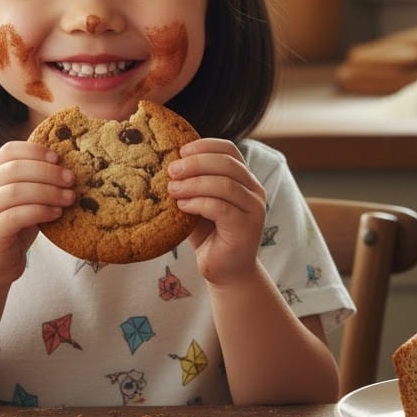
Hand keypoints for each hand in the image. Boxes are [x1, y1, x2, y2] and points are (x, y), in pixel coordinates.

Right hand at [0, 141, 74, 284]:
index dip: (35, 151)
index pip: (8, 151)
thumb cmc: (12, 231)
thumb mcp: (22, 202)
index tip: (59, 158)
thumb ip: (33, 184)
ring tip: (69, 197)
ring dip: (48, 192)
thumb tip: (65, 167)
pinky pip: (16, 216)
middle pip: (14, 169)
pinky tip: (56, 214)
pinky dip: (40, 211)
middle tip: (71, 179)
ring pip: (16, 191)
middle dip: (47, 172)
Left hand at [167, 138, 265, 285]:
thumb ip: (189, 185)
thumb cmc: (208, 236)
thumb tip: (162, 165)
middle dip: (196, 163)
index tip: (180, 151)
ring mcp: (254, 208)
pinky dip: (198, 203)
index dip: (205, 145)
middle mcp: (254, 189)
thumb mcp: (197, 203)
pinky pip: (221, 207)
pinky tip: (182, 206)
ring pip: (225, 184)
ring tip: (172, 189)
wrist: (225, 271)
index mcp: (243, 178)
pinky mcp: (247, 227)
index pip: (229, 149)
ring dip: (194, 183)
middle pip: (227, 163)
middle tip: (171, 170)